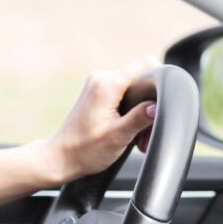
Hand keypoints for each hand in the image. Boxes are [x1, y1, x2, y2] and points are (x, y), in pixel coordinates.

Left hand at [47, 58, 158, 183]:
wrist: (60, 159)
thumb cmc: (84, 151)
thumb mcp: (118, 137)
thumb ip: (140, 118)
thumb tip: (157, 106)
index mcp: (107, 84)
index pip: (147, 65)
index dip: (160, 82)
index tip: (162, 104)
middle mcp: (101, 79)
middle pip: (142, 80)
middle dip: (151, 105)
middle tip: (147, 133)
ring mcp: (98, 86)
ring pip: (135, 91)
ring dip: (142, 113)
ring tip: (139, 138)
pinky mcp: (98, 95)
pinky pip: (124, 97)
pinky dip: (131, 113)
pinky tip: (131, 132)